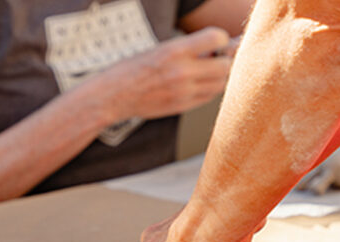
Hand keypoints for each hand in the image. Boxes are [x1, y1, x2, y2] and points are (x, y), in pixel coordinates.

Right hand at [99, 27, 233, 121]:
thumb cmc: (134, 68)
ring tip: (211, 69)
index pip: (215, 38)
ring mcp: (183, 92)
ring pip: (220, 84)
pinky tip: (203, 83)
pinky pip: (209, 97)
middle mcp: (181, 72)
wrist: (114, 95)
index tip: (218, 41)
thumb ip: (188, 49)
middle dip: (225, 59)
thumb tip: (217, 47)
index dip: (221, 39)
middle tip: (220, 56)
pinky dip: (211, 89)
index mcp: (174, 50)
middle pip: (224, 66)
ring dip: (221, 76)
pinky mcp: (182, 106)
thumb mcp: (160, 49)